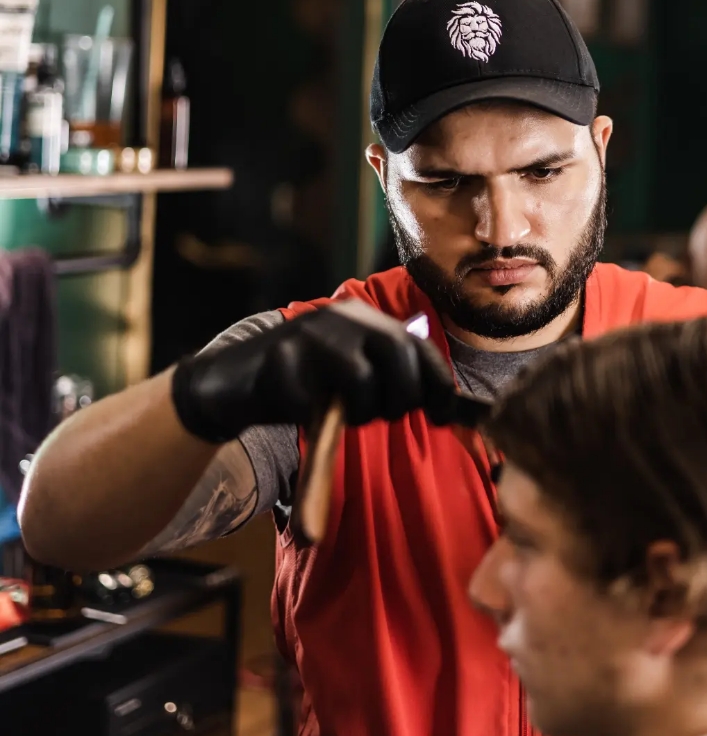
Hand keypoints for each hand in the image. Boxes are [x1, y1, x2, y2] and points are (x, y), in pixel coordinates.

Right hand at [171, 301, 459, 442]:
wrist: (233, 381)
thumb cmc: (305, 381)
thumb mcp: (354, 367)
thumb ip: (392, 373)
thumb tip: (444, 401)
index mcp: (364, 317)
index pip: (419, 346)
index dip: (439, 383)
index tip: (444, 416)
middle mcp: (342, 317)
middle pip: (399, 355)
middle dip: (402, 396)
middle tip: (384, 415)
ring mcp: (310, 335)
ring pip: (363, 383)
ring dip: (360, 412)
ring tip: (344, 413)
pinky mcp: (282, 361)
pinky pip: (318, 405)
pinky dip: (317, 418)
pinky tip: (305, 411)